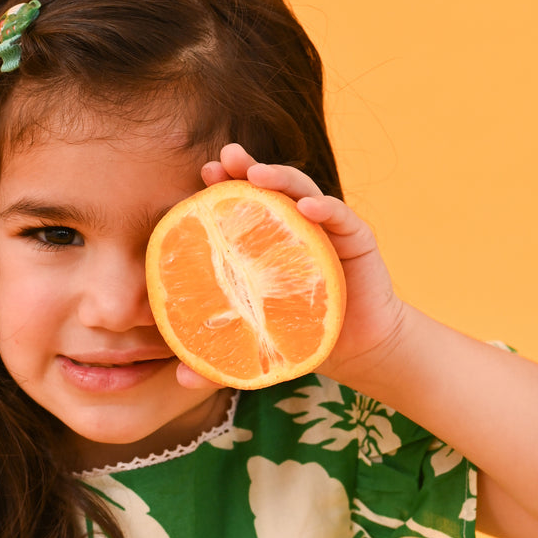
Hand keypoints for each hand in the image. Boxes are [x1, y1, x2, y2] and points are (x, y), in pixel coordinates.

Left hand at [175, 143, 405, 389]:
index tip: (200, 176)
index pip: (240, 206)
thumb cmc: (301, 338)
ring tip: (256, 174)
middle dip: (245, 168)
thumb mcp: (255, 349)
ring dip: (279, 177)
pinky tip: (306, 207)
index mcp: (266, 242)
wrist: (358, 351)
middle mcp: (295, 226)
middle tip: (223, 159)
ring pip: (302, 191)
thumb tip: (179, 379)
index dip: (221, 186)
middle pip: (268, 188)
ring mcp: (326, 229)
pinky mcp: (356, 239)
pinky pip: (340, 216)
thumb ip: (219, 360)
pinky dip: (324, 207)